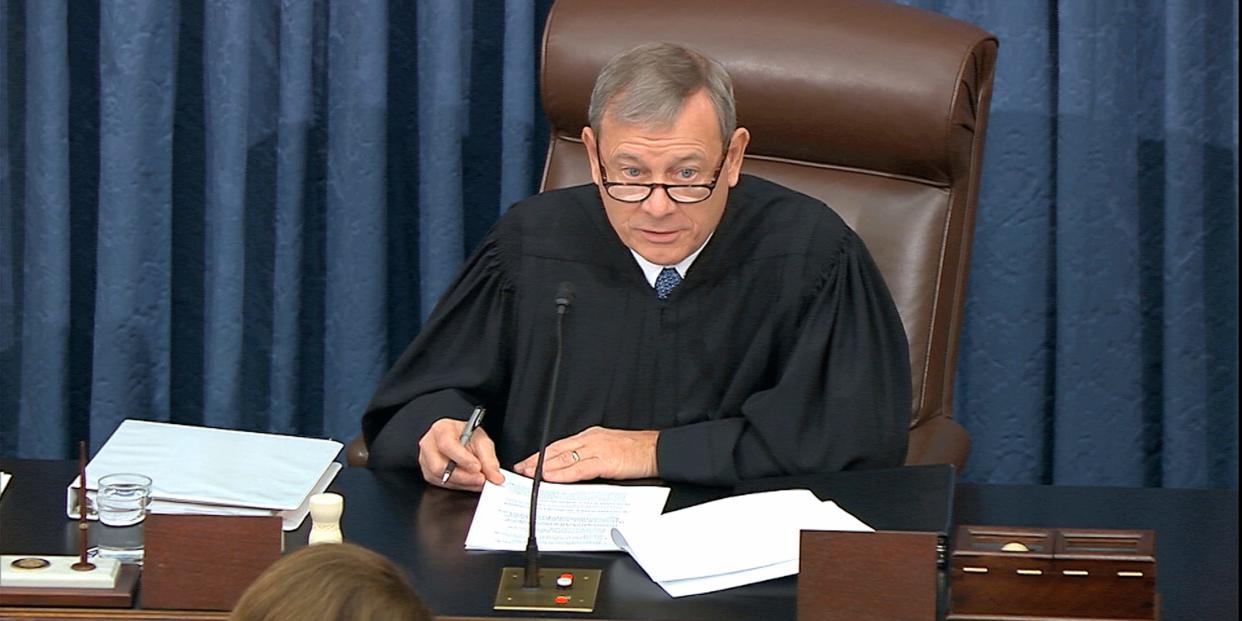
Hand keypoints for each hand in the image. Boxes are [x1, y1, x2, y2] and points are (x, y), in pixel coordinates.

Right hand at [418, 418, 503, 491]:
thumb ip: (489, 459)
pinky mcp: (428, 474)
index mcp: (441, 429)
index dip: (462, 458)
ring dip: (463, 483)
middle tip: (481, 479)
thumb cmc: (467, 437)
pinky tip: (470, 481)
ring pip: (441, 478)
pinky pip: (442, 485)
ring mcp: (425, 460)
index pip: (447, 444)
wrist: (459, 440)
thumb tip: (496, 477)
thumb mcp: (482, 442)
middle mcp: (429, 444)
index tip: (477, 467)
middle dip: (463, 476)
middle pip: (439, 466)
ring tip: (479, 480)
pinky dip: (459, 486)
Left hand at [513, 426, 658, 482]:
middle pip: (557, 450)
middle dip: (536, 461)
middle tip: (520, 470)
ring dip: (544, 468)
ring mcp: (597, 449)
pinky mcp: (605, 461)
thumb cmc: (637, 452)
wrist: (658, 450)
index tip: (528, 463)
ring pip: (564, 458)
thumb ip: (591, 458)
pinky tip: (552, 478)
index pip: (560, 446)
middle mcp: (591, 440)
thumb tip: (573, 470)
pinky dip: (563, 474)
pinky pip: (579, 468)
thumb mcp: (609, 451)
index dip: (541, 455)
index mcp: (592, 436)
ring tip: (529, 475)